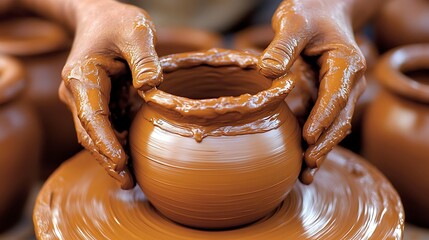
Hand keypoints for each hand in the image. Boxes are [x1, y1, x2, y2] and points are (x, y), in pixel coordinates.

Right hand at [59, 0, 160, 188]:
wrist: (100, 16)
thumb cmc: (116, 22)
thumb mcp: (135, 31)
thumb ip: (144, 58)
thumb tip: (151, 88)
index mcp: (83, 77)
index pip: (91, 116)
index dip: (105, 142)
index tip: (120, 162)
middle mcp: (79, 93)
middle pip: (90, 133)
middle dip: (107, 159)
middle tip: (128, 182)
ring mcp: (87, 99)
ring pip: (96, 135)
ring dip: (111, 156)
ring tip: (131, 179)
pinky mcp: (99, 102)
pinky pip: (106, 127)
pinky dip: (116, 144)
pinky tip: (132, 158)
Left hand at [258, 0, 366, 182]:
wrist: (321, 10)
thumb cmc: (309, 13)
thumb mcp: (294, 22)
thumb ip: (283, 45)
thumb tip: (269, 72)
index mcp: (346, 64)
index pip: (336, 95)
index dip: (323, 117)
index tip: (308, 137)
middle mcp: (348, 82)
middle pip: (339, 118)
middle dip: (325, 142)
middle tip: (307, 163)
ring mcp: (340, 92)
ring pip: (334, 126)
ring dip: (322, 149)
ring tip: (306, 173)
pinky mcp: (327, 97)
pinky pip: (324, 122)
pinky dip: (316, 142)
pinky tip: (304, 161)